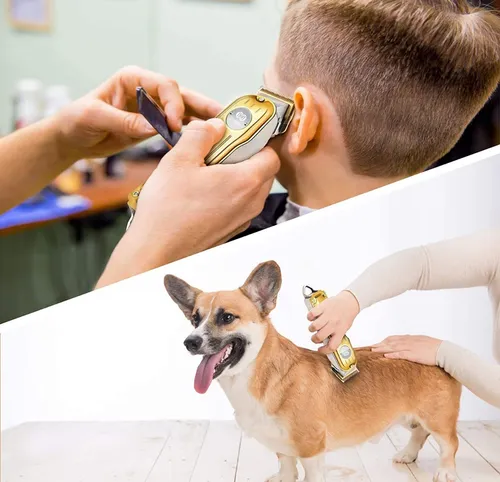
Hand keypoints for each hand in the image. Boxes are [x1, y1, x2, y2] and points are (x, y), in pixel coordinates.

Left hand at [53, 65, 221, 159]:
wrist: (73, 139)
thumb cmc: (77, 120)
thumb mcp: (95, 117)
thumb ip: (124, 121)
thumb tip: (154, 127)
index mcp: (133, 79)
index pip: (164, 85)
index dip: (174, 103)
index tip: (174, 124)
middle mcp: (147, 91)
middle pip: (180, 95)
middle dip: (200, 106)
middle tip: (218, 118)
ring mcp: (152, 109)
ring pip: (183, 112)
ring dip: (200, 121)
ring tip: (220, 130)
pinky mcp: (153, 126)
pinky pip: (176, 128)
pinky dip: (188, 135)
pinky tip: (201, 144)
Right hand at [96, 118, 279, 287]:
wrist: (156, 251)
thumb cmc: (167, 209)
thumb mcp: (179, 159)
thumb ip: (201, 134)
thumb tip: (215, 126)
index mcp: (246, 182)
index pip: (271, 155)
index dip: (257, 141)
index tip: (237, 134)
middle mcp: (251, 203)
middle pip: (264, 172)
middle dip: (246, 156)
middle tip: (218, 149)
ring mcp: (242, 220)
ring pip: (251, 189)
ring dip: (236, 175)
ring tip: (206, 171)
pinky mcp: (231, 230)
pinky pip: (239, 205)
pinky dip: (229, 194)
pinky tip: (202, 192)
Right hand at [307, 291, 359, 353]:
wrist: (350, 301)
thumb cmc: (346, 315)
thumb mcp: (344, 328)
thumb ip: (336, 335)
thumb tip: (326, 342)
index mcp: (340, 331)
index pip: (332, 346)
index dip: (324, 350)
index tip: (319, 349)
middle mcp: (334, 324)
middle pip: (319, 337)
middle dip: (314, 339)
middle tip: (315, 337)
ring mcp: (328, 315)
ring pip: (314, 326)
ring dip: (311, 328)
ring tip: (314, 326)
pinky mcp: (323, 307)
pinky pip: (311, 314)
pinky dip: (310, 317)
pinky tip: (313, 317)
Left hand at [371, 335, 442, 364]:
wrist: (445, 351)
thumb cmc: (435, 347)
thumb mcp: (422, 341)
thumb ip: (413, 341)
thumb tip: (407, 340)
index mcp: (410, 338)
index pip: (393, 338)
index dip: (384, 341)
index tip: (376, 343)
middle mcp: (408, 341)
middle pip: (390, 342)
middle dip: (379, 344)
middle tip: (370, 347)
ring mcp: (410, 347)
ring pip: (393, 347)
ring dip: (382, 349)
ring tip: (373, 350)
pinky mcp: (414, 354)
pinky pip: (401, 354)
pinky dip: (392, 355)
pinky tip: (385, 356)